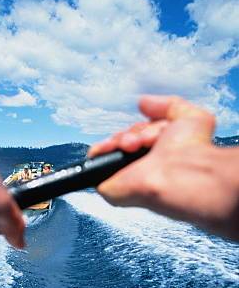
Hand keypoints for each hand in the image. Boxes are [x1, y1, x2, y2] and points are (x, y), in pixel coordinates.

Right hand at [89, 95, 238, 240]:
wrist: (181, 170)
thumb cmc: (192, 149)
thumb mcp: (190, 116)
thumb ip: (168, 105)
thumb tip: (143, 102)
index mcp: (159, 153)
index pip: (139, 134)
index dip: (144, 127)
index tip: (157, 131)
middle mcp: (142, 165)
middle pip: (122, 138)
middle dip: (132, 133)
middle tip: (145, 140)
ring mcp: (125, 176)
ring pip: (108, 147)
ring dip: (121, 139)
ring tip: (135, 145)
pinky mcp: (109, 186)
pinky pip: (95, 161)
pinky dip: (103, 150)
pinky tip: (120, 148)